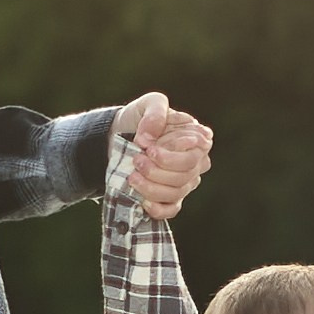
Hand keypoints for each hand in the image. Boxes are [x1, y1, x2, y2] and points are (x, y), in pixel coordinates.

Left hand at [114, 90, 212, 218]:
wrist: (117, 135)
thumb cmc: (139, 118)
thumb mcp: (148, 104)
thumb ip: (155, 113)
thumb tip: (149, 139)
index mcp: (197, 138)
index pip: (197, 152)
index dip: (174, 154)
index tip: (149, 148)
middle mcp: (196, 162)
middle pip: (187, 174)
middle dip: (159, 170)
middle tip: (137, 160)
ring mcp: (184, 181)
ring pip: (178, 192)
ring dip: (153, 187)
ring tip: (132, 176)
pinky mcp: (169, 197)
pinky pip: (172, 209)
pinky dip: (158, 208)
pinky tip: (143, 201)